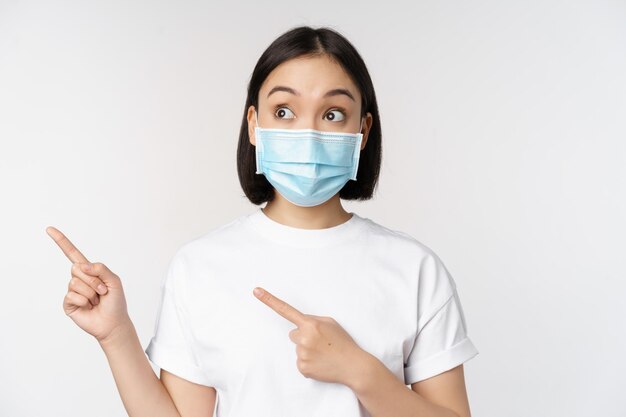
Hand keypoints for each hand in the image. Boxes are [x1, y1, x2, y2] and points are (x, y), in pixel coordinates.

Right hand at [46, 226, 130, 343]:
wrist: (113, 323)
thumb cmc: (115, 301)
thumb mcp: (114, 281)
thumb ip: (100, 269)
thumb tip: (81, 265)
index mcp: (89, 271)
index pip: (73, 253)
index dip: (61, 241)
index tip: (49, 229)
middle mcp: (78, 279)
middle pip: (77, 268)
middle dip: (94, 280)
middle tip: (102, 292)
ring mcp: (72, 291)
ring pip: (75, 282)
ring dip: (91, 292)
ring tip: (96, 300)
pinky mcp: (68, 303)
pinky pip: (71, 296)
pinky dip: (84, 301)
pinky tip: (88, 307)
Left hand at [253, 286, 366, 385]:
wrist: (353, 366)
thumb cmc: (343, 342)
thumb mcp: (330, 323)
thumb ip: (313, 320)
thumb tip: (300, 325)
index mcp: (311, 324)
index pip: (286, 310)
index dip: (269, 300)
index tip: (256, 291)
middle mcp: (304, 338)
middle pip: (293, 334)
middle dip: (304, 337)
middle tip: (321, 343)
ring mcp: (302, 354)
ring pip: (297, 348)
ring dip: (308, 350)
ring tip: (323, 353)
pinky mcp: (302, 368)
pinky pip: (300, 362)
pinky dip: (309, 362)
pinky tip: (321, 363)